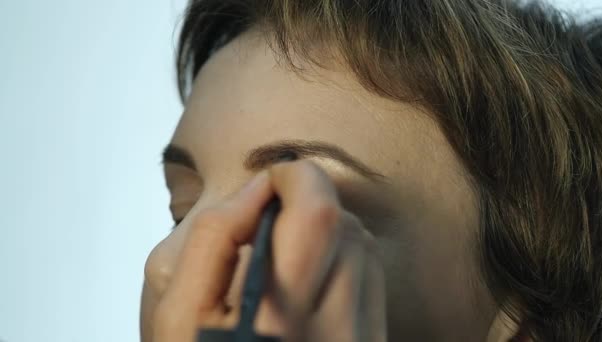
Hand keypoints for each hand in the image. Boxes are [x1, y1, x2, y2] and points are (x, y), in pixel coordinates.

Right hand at [151, 160, 386, 341]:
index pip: (318, 216)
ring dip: (329, 234)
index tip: (274, 179)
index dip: (299, 177)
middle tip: (274, 221)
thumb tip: (257, 189)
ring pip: (364, 250)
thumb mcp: (175, 311)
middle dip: (311, 205)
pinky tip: (311, 281)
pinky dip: (346, 263)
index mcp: (276, 321)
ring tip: (288, 256)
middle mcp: (333, 335)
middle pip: (347, 227)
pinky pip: (373, 281)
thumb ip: (213, 238)